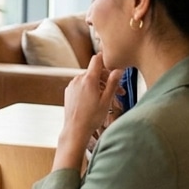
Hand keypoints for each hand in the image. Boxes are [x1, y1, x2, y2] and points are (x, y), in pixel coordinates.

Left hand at [57, 55, 122, 170]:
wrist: (75, 130)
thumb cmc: (91, 118)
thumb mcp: (107, 100)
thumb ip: (113, 82)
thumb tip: (119, 69)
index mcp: (89, 79)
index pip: (97, 59)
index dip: (106, 59)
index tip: (114, 64)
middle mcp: (78, 79)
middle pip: (95, 71)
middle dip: (107, 79)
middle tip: (119, 91)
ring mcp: (72, 85)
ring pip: (88, 79)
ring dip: (99, 85)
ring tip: (108, 98)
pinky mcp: (69, 91)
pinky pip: (81, 85)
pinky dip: (90, 88)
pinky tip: (96, 100)